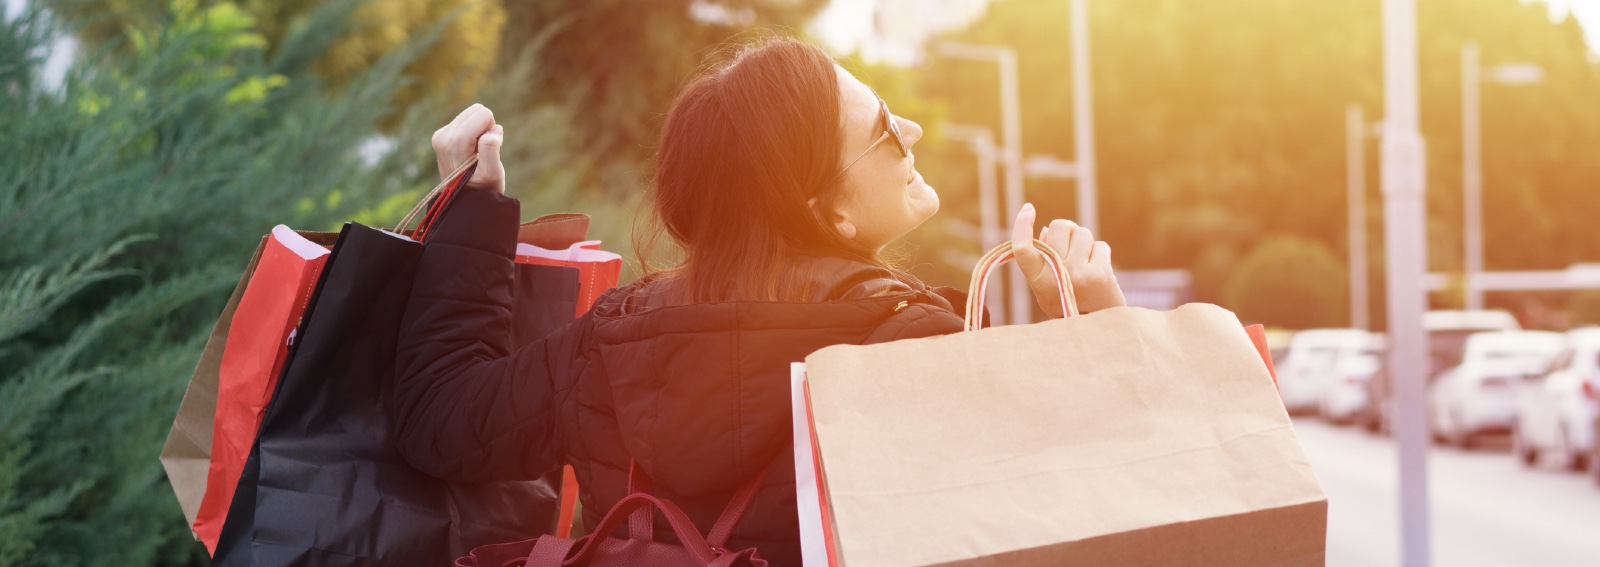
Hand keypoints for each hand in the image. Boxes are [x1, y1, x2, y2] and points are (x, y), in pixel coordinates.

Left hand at [431, 103, 504, 191]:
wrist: (464, 201)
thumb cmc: (483, 189)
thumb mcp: (493, 173)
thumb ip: (491, 150)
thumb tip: (493, 130)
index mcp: (455, 142)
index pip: (483, 115)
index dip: (492, 131)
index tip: (487, 151)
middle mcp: (444, 135)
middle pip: (476, 110)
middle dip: (485, 128)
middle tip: (483, 152)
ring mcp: (440, 135)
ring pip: (470, 113)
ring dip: (479, 130)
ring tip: (476, 153)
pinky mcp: (441, 135)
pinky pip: (464, 120)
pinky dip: (472, 133)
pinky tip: (470, 152)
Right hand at [1009, 203, 1125, 316]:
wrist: (1099, 327)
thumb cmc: (1071, 301)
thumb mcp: (1049, 286)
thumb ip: (1044, 260)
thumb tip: (1047, 229)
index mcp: (1037, 280)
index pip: (1023, 248)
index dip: (1022, 226)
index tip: (1028, 209)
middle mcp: (1054, 275)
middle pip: (1059, 227)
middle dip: (1068, 231)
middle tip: (1073, 250)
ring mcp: (1077, 274)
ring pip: (1082, 233)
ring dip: (1087, 244)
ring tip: (1087, 266)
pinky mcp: (1099, 274)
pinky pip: (1101, 246)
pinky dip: (1102, 255)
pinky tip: (1100, 272)